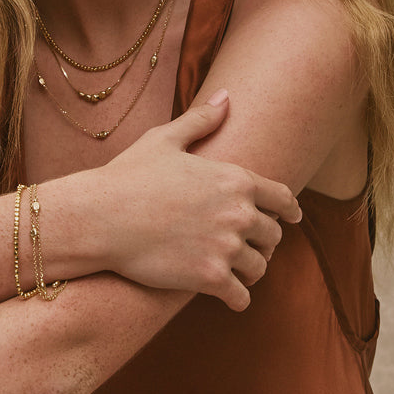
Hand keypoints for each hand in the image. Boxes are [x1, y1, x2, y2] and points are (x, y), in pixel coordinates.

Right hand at [97, 90, 301, 309]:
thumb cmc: (129, 174)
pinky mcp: (210, 278)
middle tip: (251, 245)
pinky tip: (229, 295)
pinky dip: (237, 297)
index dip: (290, 209)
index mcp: (234, 177)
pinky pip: (241, 297)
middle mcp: (239, 213)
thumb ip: (201, 120)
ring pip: (259, 267)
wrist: (100, 217)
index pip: (282, 197)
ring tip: (239, 271)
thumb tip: (226, 96)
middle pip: (272, 234)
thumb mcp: (164, 139)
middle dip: (264, 240)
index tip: (293, 218)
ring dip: (250, 269)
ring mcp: (226, 247)